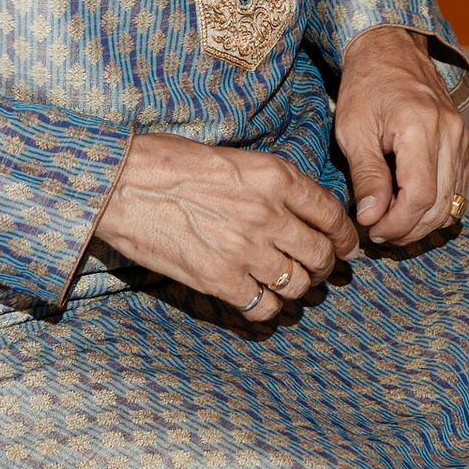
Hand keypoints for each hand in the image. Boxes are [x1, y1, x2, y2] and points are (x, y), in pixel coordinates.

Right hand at [94, 135, 359, 313]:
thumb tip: (303, 209)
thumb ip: (274, 184)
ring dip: (300, 289)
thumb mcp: (237, 158)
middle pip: (321, 255)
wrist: (121, 183)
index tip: (347, 247)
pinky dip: (269, 310)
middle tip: (321, 270)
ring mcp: (245, 250)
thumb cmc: (172, 163)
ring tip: (293, 287)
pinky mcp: (218, 280)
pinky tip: (263, 302)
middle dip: (327, 266)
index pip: (332, 215)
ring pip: (297, 284)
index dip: (345, 237)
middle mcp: (268, 214)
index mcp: (276, 178)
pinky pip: (263, 307)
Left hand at [335, 23, 468, 247]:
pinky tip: (408, 207)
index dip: (397, 223)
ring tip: (391, 224)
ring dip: (423, 223)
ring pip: (453, 202)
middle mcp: (451, 134)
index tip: (371, 230)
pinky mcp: (465, 145)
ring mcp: (463, 139)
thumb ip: (366, 176)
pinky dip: (436, 207)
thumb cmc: (365, 87)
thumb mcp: (353, 130)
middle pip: (441, 205)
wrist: (391, 50)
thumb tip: (371, 219)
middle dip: (408, 230)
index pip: (420, 196)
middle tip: (377, 234)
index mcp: (420, 127)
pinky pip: (458, 189)